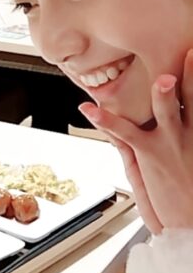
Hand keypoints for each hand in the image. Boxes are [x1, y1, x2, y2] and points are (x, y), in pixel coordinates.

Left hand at [80, 50, 192, 232]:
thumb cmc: (191, 194)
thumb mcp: (190, 156)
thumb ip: (184, 132)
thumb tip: (180, 114)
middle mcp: (190, 135)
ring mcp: (170, 145)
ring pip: (166, 111)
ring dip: (163, 94)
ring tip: (161, 78)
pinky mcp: (149, 158)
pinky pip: (124, 134)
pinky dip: (104, 120)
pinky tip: (89, 109)